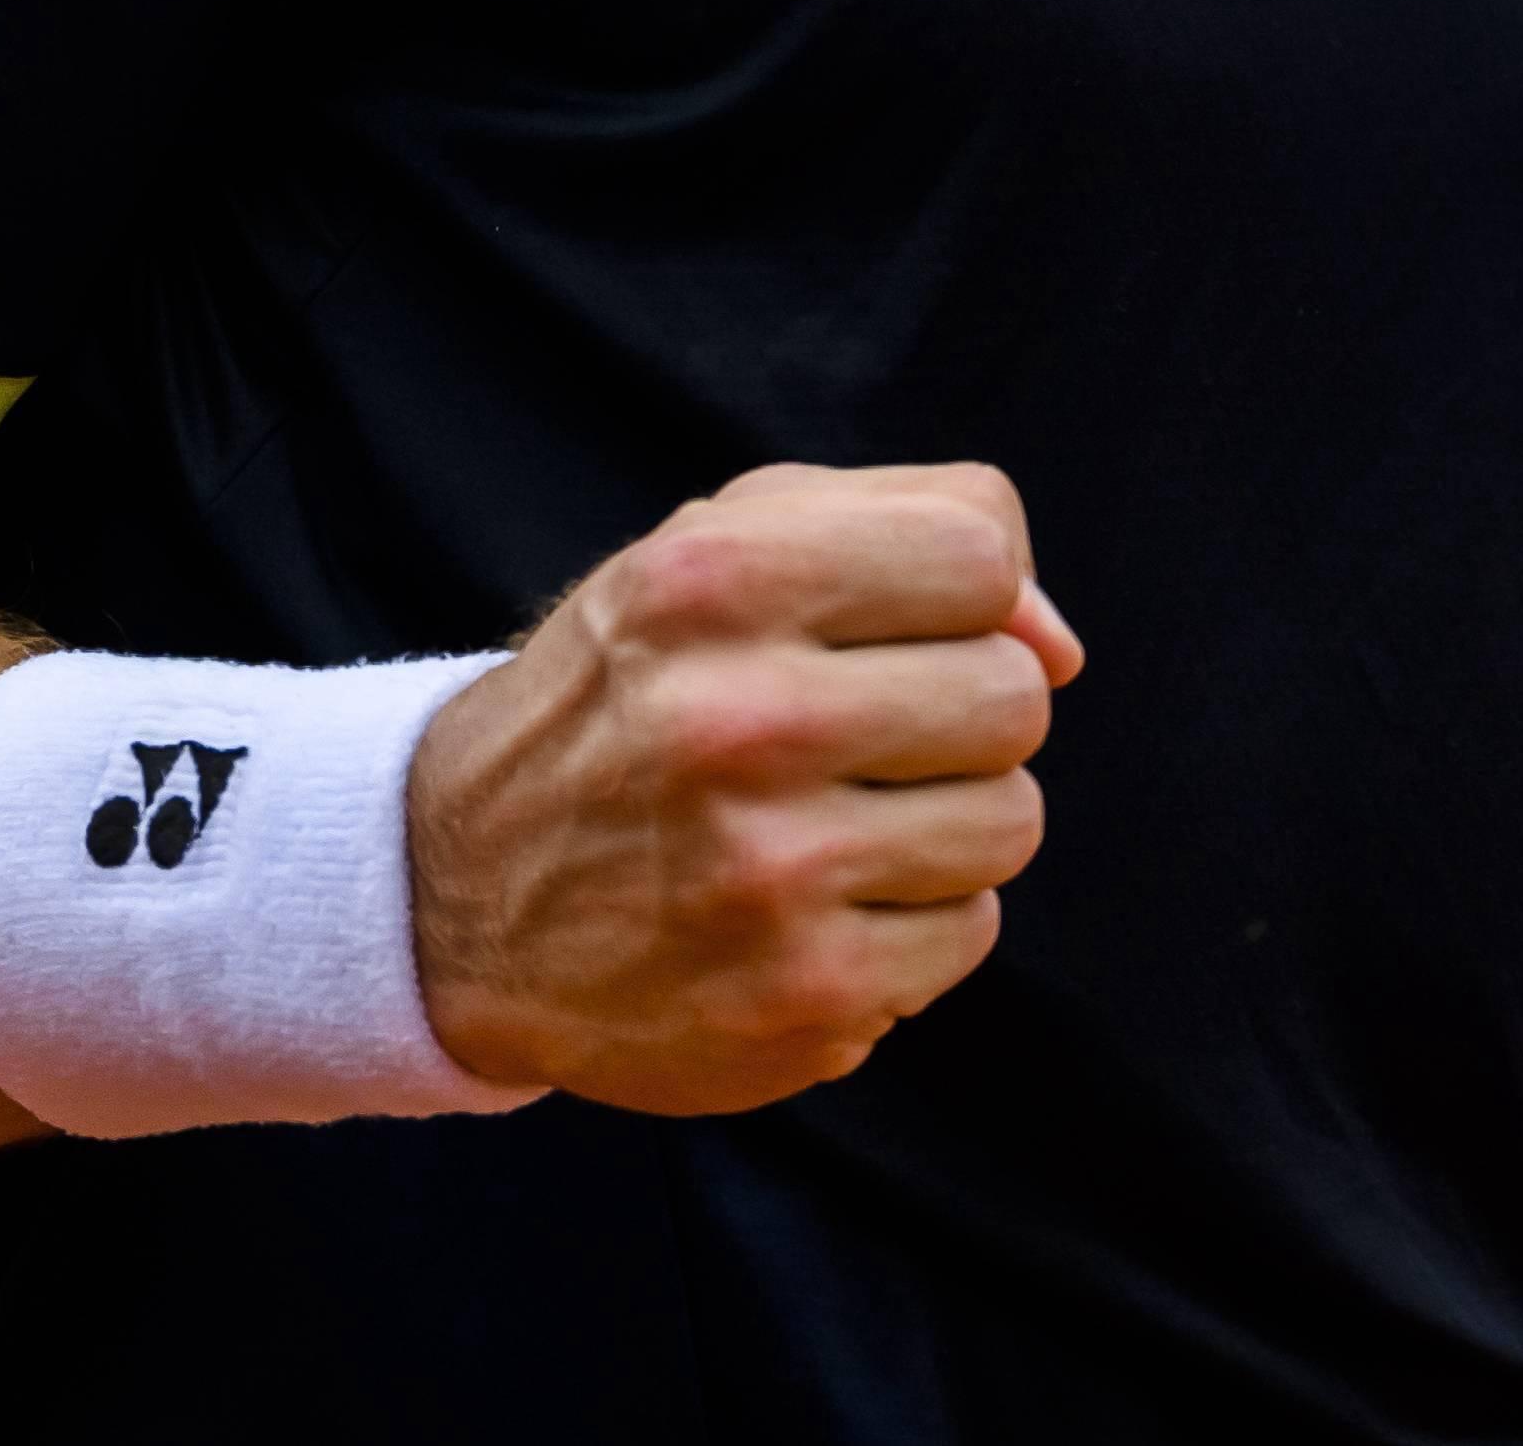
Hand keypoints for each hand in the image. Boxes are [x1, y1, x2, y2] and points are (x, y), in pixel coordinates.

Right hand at [404, 459, 1081, 1114]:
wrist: (460, 889)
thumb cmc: (635, 689)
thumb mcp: (724, 545)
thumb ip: (913, 525)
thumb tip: (1062, 643)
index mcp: (718, 581)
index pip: (979, 556)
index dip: (966, 591)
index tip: (900, 625)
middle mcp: (741, 721)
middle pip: (1012, 695)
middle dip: (959, 708)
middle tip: (862, 731)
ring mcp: (772, 873)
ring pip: (1011, 820)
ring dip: (948, 819)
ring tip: (839, 817)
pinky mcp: (802, 998)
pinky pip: (969, 936)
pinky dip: (916, 919)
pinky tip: (819, 903)